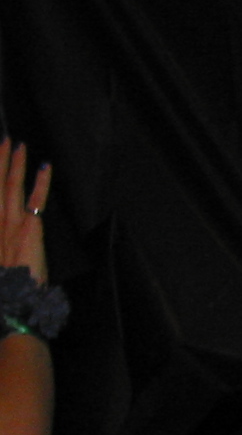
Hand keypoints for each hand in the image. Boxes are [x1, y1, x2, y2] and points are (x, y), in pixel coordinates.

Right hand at [0, 141, 51, 283]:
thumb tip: (7, 217)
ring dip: (15, 163)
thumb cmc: (6, 279)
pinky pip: (36, 198)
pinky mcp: (29, 227)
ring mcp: (11, 221)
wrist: (10, 295)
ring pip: (12, 185)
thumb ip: (0, 229)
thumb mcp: (1, 247)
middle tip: (2, 139)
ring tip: (17, 145)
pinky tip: (45, 166)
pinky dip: (41, 181)